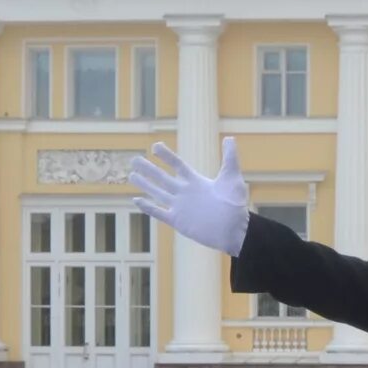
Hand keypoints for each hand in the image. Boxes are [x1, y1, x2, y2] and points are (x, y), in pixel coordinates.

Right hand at [126, 140, 250, 256]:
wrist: (235, 229)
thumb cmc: (235, 204)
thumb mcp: (232, 177)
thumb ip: (230, 158)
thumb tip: (229, 138)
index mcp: (196, 181)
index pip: (177, 165)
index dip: (166, 156)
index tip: (155, 146)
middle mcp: (185, 192)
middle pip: (162, 178)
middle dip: (148, 169)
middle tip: (134, 159)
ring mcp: (180, 207)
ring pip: (158, 193)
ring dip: (145, 184)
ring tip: (131, 175)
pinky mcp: (178, 221)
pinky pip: (159, 212)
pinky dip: (148, 207)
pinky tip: (136, 200)